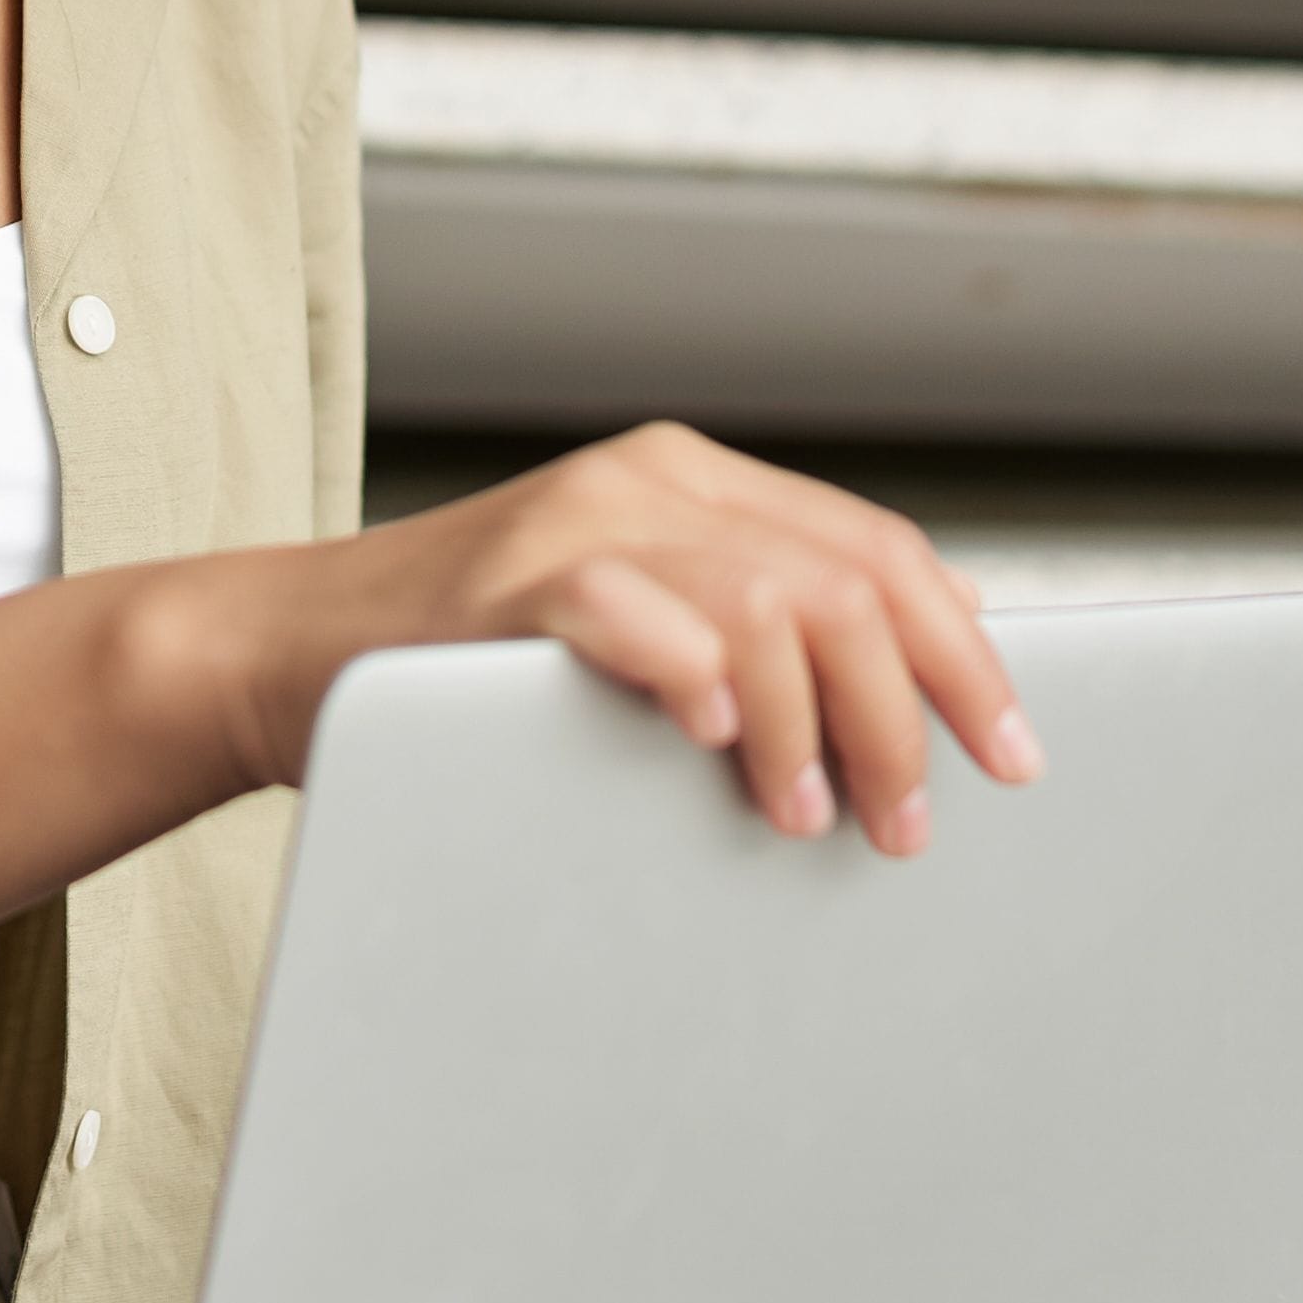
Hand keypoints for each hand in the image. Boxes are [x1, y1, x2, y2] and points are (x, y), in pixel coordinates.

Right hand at [218, 425, 1040, 852]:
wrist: (287, 655)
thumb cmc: (470, 677)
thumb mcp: (633, 639)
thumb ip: (744, 646)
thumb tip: (896, 725)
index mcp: (697, 485)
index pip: (878, 553)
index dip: (963, 655)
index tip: (1014, 753)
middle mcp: (651, 481)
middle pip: (844, 581)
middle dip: (911, 710)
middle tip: (917, 821)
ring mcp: (578, 519)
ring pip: (766, 599)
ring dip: (815, 722)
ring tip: (815, 818)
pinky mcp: (510, 579)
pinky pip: (632, 610)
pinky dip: (694, 673)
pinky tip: (720, 739)